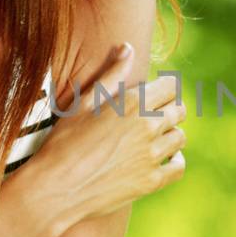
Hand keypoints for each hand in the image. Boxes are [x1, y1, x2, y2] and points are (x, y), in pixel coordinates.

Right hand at [22, 42, 187, 227]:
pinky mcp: (151, 181)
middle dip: (169, 110)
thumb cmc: (64, 142)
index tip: (156, 94)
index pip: (171, 86)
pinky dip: (174, 161)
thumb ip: (110, 75)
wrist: (55, 188)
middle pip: (179, 110)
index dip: (165, 88)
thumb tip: (128, 48)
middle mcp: (148, 127)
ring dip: (170, 135)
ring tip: (155, 138)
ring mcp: (151, 155)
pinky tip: (163, 159)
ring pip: (180, 138)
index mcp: (133, 103)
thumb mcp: (83, 102)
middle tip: (154, 116)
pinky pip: (178, 167)